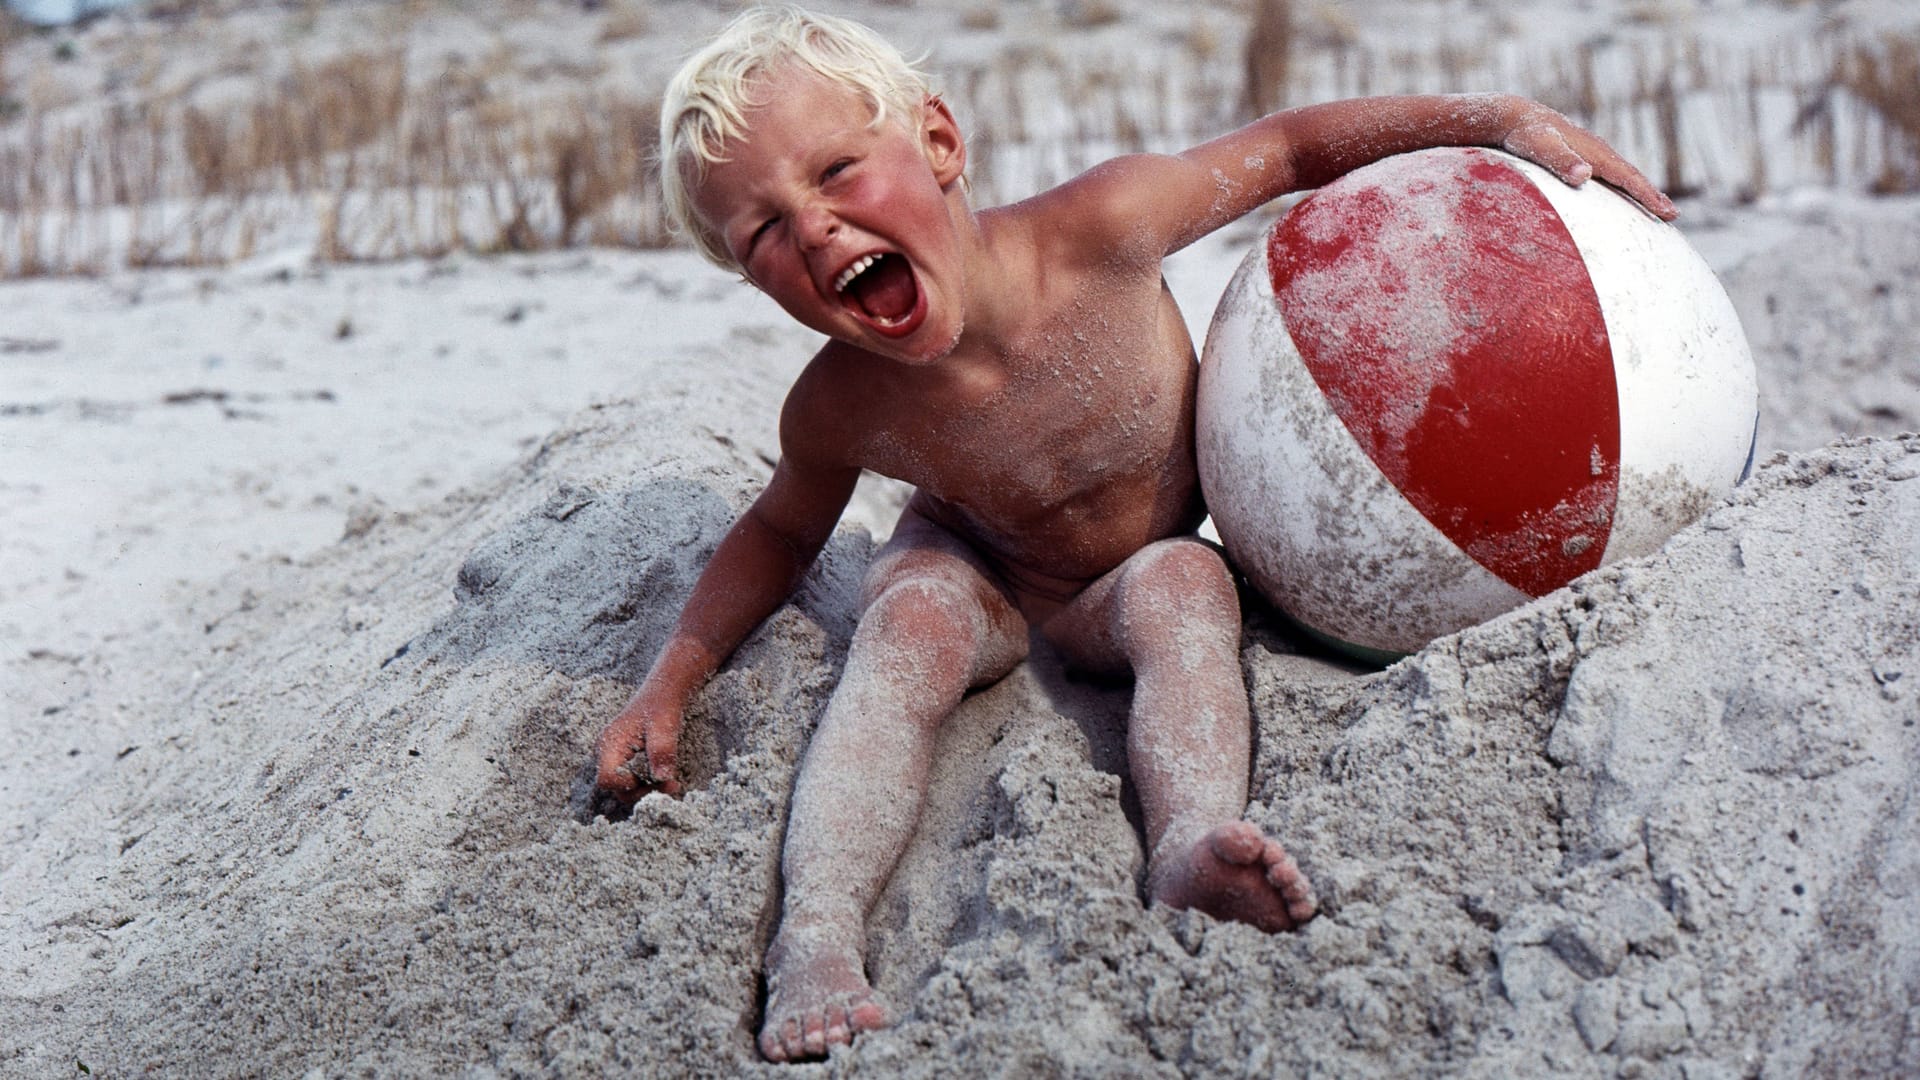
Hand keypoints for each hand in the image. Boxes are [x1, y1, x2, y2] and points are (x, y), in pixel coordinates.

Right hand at [593, 692, 683, 802]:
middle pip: (617, 788)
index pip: (607, 779)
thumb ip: (662, 749)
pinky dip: (648, 782)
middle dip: (644, 790)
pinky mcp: (623, 762)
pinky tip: (664, 775)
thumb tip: (662, 777)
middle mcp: (606, 754)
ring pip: (625, 788)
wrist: (661, 696)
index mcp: (609, 744)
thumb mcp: (664, 725)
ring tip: (671, 780)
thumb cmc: (661, 707)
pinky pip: (632, 780)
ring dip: (648, 788)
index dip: (630, 783)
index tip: (654, 776)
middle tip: (672, 784)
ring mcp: (613, 759)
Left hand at [1499, 100, 1678, 220]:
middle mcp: (1598, 152)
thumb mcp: (1541, 148)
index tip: (1669, 212)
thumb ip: (1561, 161)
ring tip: (1654, 207)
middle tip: (1672, 215)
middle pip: (1631, 177)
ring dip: (1638, 191)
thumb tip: (1586, 174)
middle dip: (1651, 195)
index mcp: (1595, 153)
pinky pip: (1606, 175)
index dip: (1649, 195)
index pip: (1629, 178)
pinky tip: (1618, 195)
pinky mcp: (1580, 156)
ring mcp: (1590, 153)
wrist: (1513, 117)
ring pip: (1621, 175)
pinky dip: (1620, 186)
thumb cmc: (1526, 135)